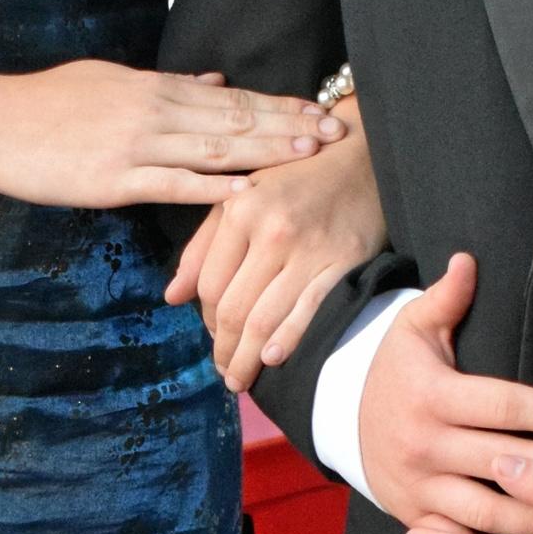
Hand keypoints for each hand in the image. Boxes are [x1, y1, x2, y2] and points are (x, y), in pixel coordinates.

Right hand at [0, 60, 339, 211]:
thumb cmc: (45, 104)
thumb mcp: (110, 80)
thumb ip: (166, 84)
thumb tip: (214, 81)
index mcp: (155, 88)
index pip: (233, 98)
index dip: (280, 105)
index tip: (321, 110)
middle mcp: (154, 111)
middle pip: (236, 120)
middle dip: (290, 126)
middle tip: (337, 132)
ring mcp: (136, 145)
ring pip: (214, 148)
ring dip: (265, 152)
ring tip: (308, 156)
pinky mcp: (114, 179)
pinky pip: (173, 184)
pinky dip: (212, 188)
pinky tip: (247, 193)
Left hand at [167, 110, 385, 386]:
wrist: (360, 156)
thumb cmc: (295, 178)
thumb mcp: (240, 198)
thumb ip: (203, 247)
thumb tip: (172, 297)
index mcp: (241, 212)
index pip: (211, 284)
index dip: (206, 319)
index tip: (213, 337)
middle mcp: (272, 231)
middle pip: (235, 308)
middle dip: (225, 349)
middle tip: (225, 372)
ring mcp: (309, 249)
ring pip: (266, 317)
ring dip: (249, 356)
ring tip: (242, 377)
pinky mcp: (344, 261)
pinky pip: (310, 309)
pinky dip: (288, 339)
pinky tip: (273, 358)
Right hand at [356, 252, 532, 533]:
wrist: (343, 422)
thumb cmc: (397, 372)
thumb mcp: (413, 330)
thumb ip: (446, 299)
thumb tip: (469, 260)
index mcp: (431, 397)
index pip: (502, 407)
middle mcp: (425, 445)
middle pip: (507, 461)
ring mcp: (421, 487)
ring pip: (491, 511)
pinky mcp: (419, 518)